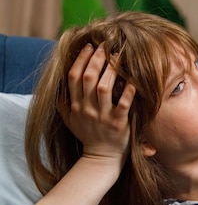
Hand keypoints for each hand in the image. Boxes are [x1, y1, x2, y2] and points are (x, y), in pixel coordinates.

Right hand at [59, 43, 135, 162]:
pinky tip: (133, 80)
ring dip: (110, 70)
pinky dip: (127, 91)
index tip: (88, 47)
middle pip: (87, 78)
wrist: (101, 158)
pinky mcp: (118, 123)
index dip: (80, 60)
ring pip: (103, 88)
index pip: (73, 77)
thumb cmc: (88, 137)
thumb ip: (64, 106)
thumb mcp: (71, 121)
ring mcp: (102, 116)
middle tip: (104, 46)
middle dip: (95, 59)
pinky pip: (123, 104)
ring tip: (118, 56)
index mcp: (75, 106)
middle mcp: (87, 109)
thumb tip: (58, 91)